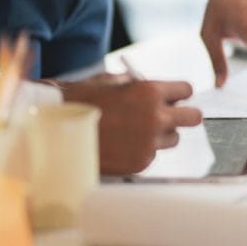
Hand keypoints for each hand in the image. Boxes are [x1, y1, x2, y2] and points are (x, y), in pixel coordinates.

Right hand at [59, 75, 201, 173]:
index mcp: (149, 92)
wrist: (53, 134)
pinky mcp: (141, 163)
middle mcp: (156, 117)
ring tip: (137, 131)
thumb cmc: (77, 103)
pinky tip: (122, 145)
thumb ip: (135, 84)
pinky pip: (153, 154)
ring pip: (174, 138)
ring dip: (162, 134)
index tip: (174, 96)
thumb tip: (151, 87)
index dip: (179, 93)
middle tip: (171, 115)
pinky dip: (143, 149)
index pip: (186, 90)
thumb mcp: (108, 82)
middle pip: (193, 117)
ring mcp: (150, 143)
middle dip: (183, 114)